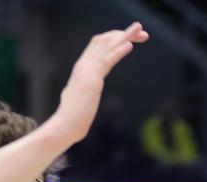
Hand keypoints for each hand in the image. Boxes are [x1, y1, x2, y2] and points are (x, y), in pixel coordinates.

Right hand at [55, 24, 148, 143]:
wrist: (64, 127)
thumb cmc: (72, 118)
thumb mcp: (80, 96)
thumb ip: (84, 89)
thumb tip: (86, 91)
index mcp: (82, 67)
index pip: (99, 44)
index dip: (115, 37)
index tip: (131, 38)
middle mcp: (84, 65)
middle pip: (105, 40)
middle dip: (124, 33)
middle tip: (142, 32)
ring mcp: (87, 71)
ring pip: (107, 46)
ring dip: (125, 36)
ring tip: (140, 30)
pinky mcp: (92, 81)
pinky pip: (107, 61)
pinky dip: (118, 52)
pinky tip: (129, 46)